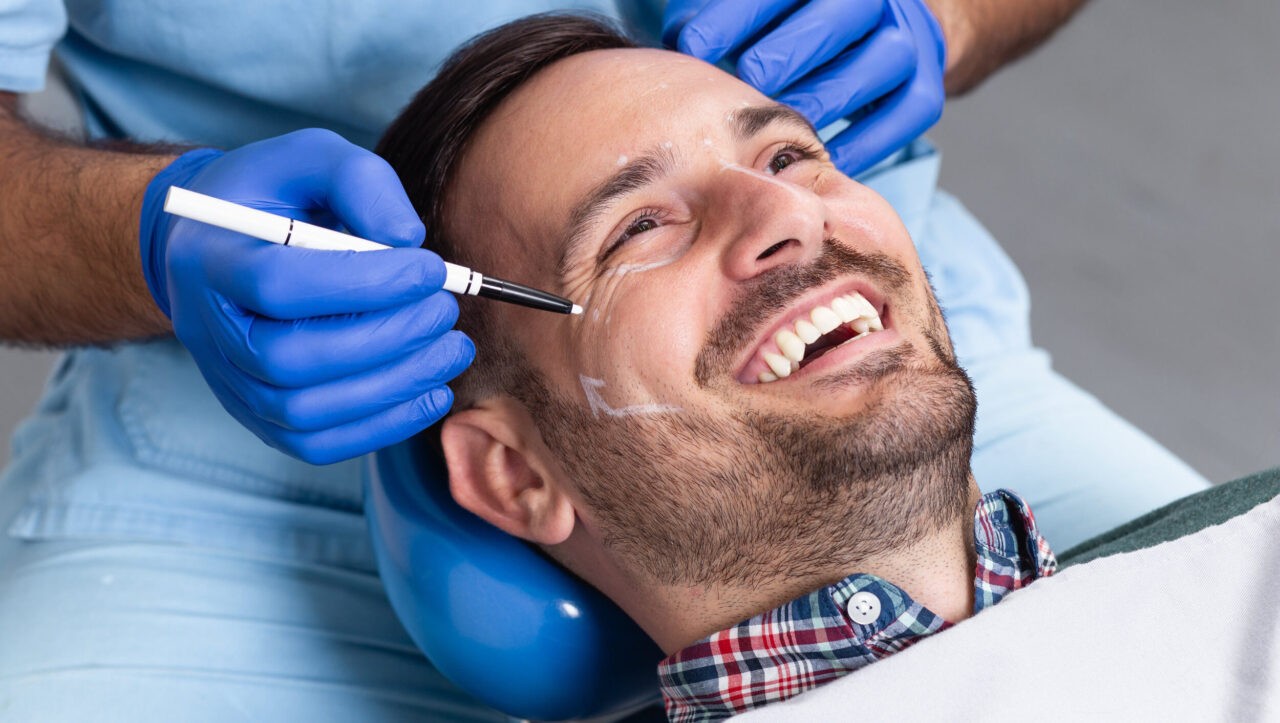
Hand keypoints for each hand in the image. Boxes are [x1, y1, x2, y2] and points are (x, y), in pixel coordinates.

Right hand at [137, 129, 473, 463]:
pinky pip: (319, 443)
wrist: (217, 247)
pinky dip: (382, 426)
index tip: (429, 267)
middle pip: (293, 358)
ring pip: (308, 411)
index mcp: (212, 259)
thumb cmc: (272, 198)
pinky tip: (431, 392)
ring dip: (394, 385)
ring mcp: (232, 382)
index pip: (279, 285)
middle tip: (444, 309)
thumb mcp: (309, 158)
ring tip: (452, 348)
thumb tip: (407, 239)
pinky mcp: (261, 417)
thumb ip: (359, 180)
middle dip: (387, 337)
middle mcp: (210, 330)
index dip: (363, 282)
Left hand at [663, 0, 945, 175]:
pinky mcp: (927, 89)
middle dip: (788, 48)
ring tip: (780, 125)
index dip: (737, 13)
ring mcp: (908, 44)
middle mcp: (876, 1)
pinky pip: (905, 113)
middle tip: (747, 79)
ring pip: (881, 62)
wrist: (872, 38)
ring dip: (825, 94)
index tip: (690, 44)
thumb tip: (678, 35)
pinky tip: (819, 161)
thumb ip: (717, 17)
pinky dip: (866, 141)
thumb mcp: (758, 16)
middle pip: (841, 14)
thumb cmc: (787, 29)